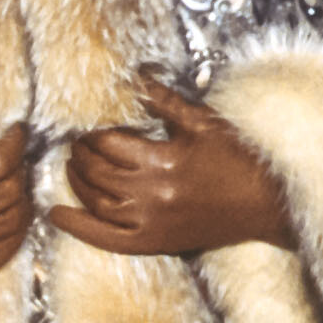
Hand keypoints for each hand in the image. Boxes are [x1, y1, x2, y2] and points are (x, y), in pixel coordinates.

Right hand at [0, 75, 31, 301]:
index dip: (15, 142)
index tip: (17, 130)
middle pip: (13, 189)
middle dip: (19, 168)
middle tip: (14, 154)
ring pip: (17, 219)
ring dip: (23, 198)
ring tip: (15, 180)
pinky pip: (9, 249)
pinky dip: (17, 229)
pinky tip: (12, 214)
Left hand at [52, 71, 296, 258]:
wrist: (266, 204)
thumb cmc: (239, 160)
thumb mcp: (205, 123)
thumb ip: (167, 102)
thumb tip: (137, 79)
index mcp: (163, 161)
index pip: (111, 144)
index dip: (94, 134)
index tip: (91, 128)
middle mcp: (152, 195)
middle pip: (98, 173)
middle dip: (81, 155)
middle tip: (76, 143)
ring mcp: (152, 223)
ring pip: (97, 203)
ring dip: (77, 183)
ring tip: (71, 166)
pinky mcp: (156, 242)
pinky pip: (108, 239)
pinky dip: (79, 228)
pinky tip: (56, 214)